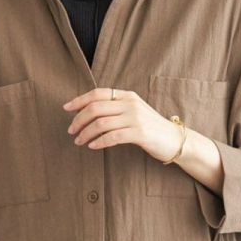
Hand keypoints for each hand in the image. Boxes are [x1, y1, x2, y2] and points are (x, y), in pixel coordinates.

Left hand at [63, 87, 183, 163]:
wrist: (174, 139)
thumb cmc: (150, 128)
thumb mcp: (133, 112)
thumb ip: (115, 109)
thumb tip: (88, 112)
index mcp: (127, 95)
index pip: (98, 93)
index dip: (79, 100)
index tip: (66, 109)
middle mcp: (130, 104)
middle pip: (96, 108)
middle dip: (79, 119)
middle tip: (71, 131)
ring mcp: (135, 118)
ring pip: (101, 123)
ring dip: (86, 133)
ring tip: (79, 141)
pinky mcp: (139, 133)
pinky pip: (112, 137)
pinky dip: (99, 142)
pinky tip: (93, 146)